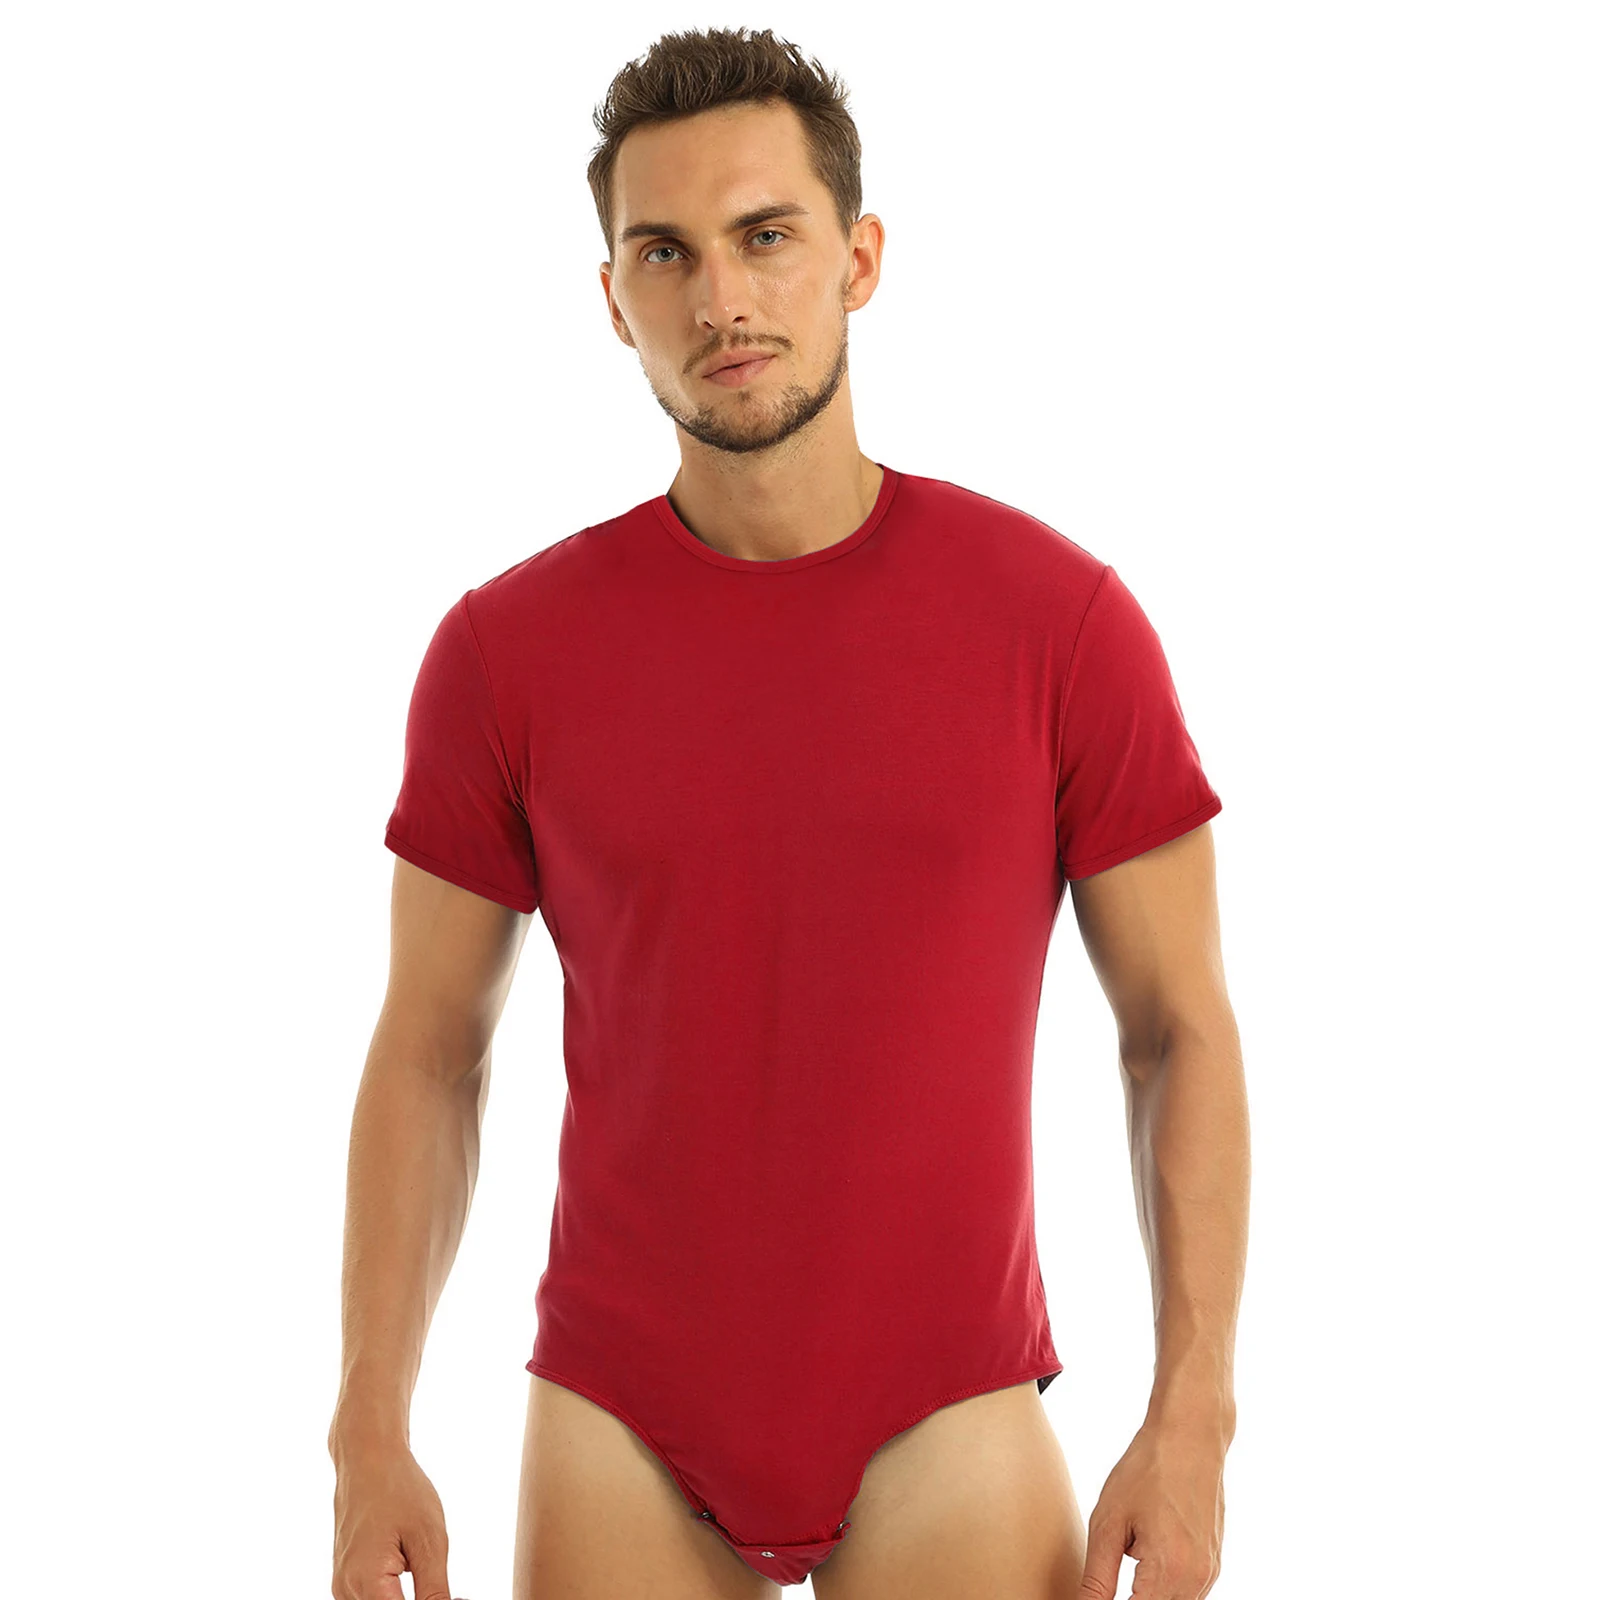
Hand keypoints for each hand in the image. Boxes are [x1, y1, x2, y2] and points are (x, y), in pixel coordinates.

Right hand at [331, 1441, 459, 1599]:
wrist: (368, 1458)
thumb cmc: (400, 1490)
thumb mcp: (430, 1540)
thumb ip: (435, 1591)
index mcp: (366, 1584)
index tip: (455, 1593)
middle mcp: (346, 1591)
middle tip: (443, 1578)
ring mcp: (343, 1587)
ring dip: (406, 1599)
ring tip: (428, 1571)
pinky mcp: (347, 1579)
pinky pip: (371, 1599)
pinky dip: (394, 1595)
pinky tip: (412, 1572)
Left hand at [1076, 1417, 1224, 1599]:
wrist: (1190, 1436)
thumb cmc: (1146, 1470)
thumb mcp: (1109, 1522)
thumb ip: (1097, 1577)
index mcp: (1168, 1572)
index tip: (1096, 1592)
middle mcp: (1196, 1581)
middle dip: (1131, 1599)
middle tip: (1117, 1559)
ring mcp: (1209, 1574)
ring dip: (1148, 1595)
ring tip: (1131, 1550)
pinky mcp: (1213, 1564)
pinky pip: (1187, 1593)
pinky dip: (1165, 1586)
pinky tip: (1147, 1554)